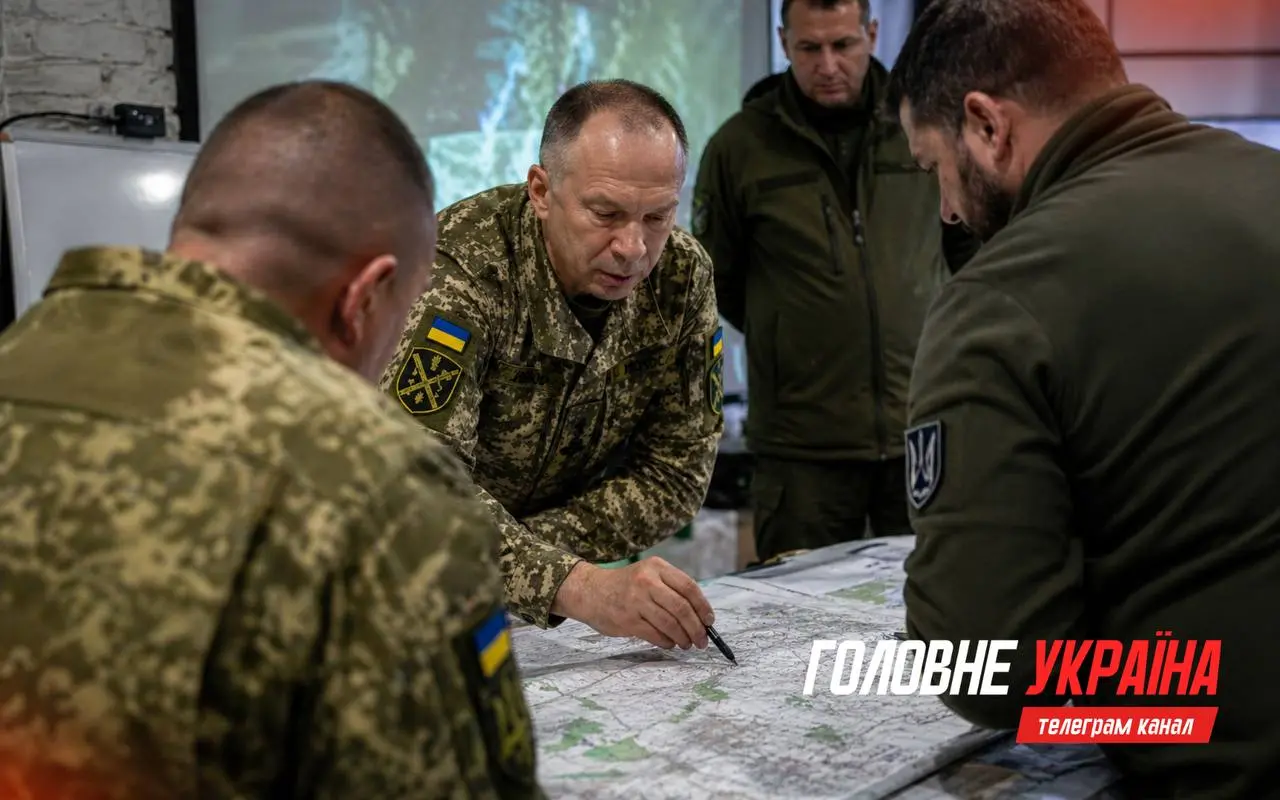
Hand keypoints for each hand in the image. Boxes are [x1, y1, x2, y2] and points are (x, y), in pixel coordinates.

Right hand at [555, 558, 715, 649]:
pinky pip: (655, 635)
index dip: (703, 607)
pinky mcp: (627, 620)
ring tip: (687, 644)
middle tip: (702, 640)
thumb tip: (700, 616)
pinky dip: (667, 642)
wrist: (590, 591)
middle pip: (682, 608)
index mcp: (657, 567)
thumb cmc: (626, 585)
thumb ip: (672, 589)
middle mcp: (647, 581)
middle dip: (696, 628)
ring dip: (683, 638)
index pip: (689, 587)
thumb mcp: (649, 574)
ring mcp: (636, 601)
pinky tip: (670, 643)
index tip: (710, 621)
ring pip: (670, 624)